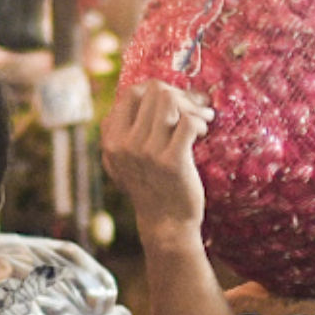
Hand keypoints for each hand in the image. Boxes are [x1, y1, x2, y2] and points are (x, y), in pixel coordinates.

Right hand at [104, 82, 213, 241]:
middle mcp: (125, 144)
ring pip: (170, 100)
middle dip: (181, 96)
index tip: (176, 101)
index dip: (158, 89)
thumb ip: (120, 130)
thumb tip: (140, 90)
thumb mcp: (122, 161)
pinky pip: (188, 121)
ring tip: (202, 120)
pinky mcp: (171, 162)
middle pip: (155, 91)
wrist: (166, 225)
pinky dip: (200, 122)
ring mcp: (147, 153)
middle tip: (196, 109)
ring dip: (192, 107)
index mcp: (112, 140)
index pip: (132, 92)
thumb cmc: (150, 188)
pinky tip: (202, 134)